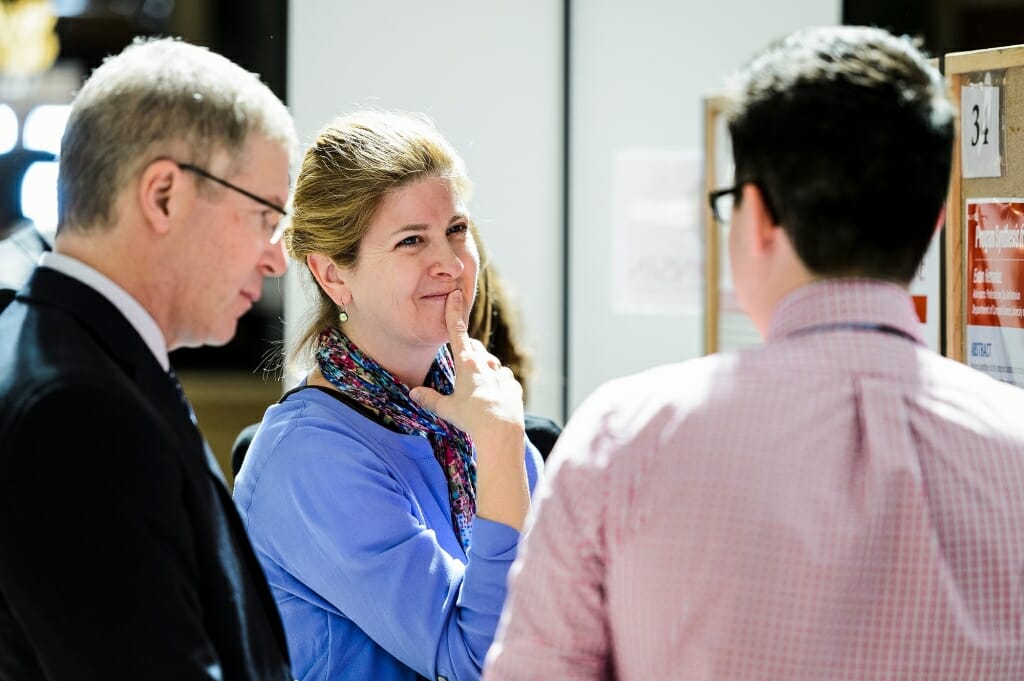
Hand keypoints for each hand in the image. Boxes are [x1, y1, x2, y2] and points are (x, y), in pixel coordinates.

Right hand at [411, 289, 529, 529]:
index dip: (454, 312)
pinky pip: (504, 379)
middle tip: (459, 363)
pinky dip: (497, 383)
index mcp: (467, 364)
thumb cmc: (471, 419)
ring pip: (490, 363)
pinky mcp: (514, 385)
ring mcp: (502, 374)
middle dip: (466, 350)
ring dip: (483, 368)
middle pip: (474, 347)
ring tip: (476, 386)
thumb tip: (413, 393)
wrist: (502, 432)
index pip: (457, 332)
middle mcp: (486, 364)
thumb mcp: (446, 409)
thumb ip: (430, 399)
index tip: (455, 294)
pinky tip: (492, 396)